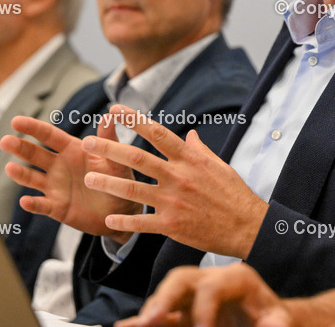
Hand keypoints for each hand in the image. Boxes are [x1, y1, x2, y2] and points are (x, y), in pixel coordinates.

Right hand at [0, 113, 138, 243]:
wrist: (123, 211)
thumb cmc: (120, 180)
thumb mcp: (116, 160)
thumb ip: (109, 140)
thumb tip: (110, 114)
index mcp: (73, 150)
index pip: (50, 136)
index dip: (33, 128)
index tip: (15, 121)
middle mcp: (60, 166)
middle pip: (35, 155)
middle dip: (20, 147)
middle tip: (5, 141)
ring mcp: (56, 187)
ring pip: (32, 178)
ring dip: (21, 174)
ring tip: (10, 168)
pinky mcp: (57, 208)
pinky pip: (42, 205)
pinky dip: (33, 204)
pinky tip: (25, 201)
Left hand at [82, 104, 269, 258]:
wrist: (247, 226)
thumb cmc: (234, 193)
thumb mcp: (218, 165)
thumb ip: (199, 149)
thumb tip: (189, 134)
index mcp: (189, 159)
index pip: (157, 133)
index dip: (134, 120)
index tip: (115, 109)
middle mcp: (178, 177)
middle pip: (137, 159)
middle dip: (109, 149)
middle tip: (87, 142)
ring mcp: (173, 201)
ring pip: (133, 190)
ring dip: (108, 183)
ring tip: (88, 177)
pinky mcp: (171, 225)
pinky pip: (142, 222)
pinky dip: (124, 221)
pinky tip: (108, 219)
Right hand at [120, 264, 290, 326]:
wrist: (270, 320)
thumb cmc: (273, 318)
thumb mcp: (280, 320)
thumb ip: (277, 323)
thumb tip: (276, 325)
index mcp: (236, 279)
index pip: (212, 287)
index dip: (204, 310)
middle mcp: (211, 281)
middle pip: (182, 279)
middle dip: (164, 297)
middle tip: (150, 319)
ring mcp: (195, 296)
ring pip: (167, 294)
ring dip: (151, 310)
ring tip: (135, 326)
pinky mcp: (185, 312)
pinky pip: (163, 313)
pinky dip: (145, 320)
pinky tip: (126, 326)